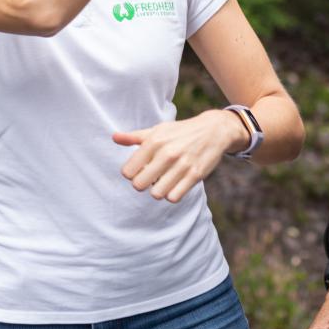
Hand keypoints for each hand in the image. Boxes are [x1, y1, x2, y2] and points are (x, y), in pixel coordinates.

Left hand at [112, 110, 242, 202]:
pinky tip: (174, 186)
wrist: (213, 130)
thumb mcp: (158, 130)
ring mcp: (182, 165)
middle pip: (139, 185)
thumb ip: (134, 137)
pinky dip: (172, 195)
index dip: (131, 174)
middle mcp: (167, 153)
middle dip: (142, 184)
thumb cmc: (180, 132)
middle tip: (149, 178)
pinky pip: (174, 197)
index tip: (138, 170)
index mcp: (154, 141)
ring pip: (157, 194)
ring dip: (157, 191)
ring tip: (162, 182)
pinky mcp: (195, 175)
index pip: (128, 171)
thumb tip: (114, 137)